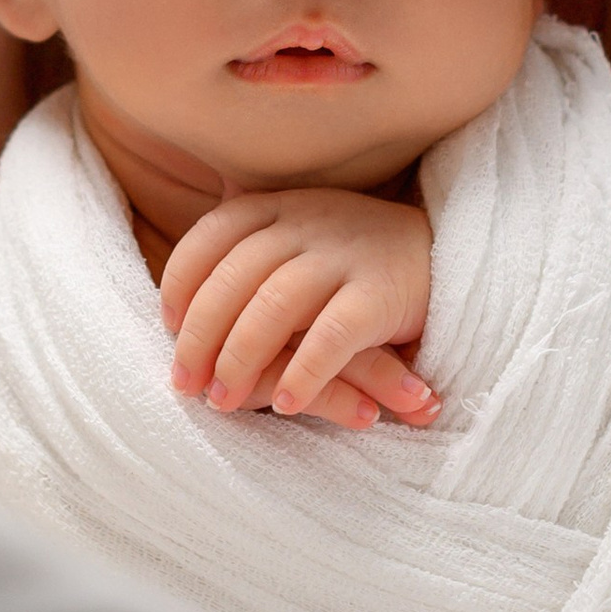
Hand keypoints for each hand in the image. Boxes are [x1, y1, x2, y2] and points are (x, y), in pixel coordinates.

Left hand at [159, 189, 439, 433]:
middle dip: (199, 337)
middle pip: (233, 278)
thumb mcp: (293, 238)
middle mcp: (306, 222)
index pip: (209, 238)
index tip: (168, 328)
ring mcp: (345, 254)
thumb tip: (177, 314)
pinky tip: (285, 405)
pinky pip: (333, 335)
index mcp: (276, 207)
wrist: (442, 255)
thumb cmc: (349, 262)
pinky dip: (304, 372)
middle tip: (186, 385)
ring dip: (240, 359)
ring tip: (223, 402)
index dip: (179, 285)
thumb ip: (244, 259)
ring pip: (275, 305)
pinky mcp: (382, 293)